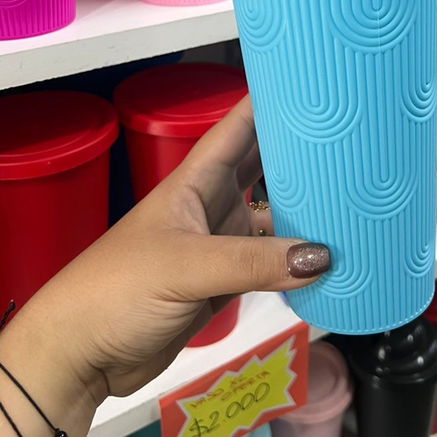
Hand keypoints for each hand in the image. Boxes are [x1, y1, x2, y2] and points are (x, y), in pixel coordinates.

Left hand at [29, 94, 328, 405]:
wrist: (80, 353)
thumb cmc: (117, 290)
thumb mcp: (186, 268)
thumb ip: (252, 262)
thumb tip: (321, 256)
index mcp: (194, 182)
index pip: (238, 127)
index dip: (271, 100)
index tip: (314, 83)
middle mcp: (210, 206)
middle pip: (262, 167)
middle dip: (299, 151)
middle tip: (352, 139)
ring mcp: (218, 245)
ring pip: (271, 216)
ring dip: (304, 209)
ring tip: (355, 198)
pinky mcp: (223, 283)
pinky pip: (270, 263)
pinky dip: (297, 261)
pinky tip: (330, 258)